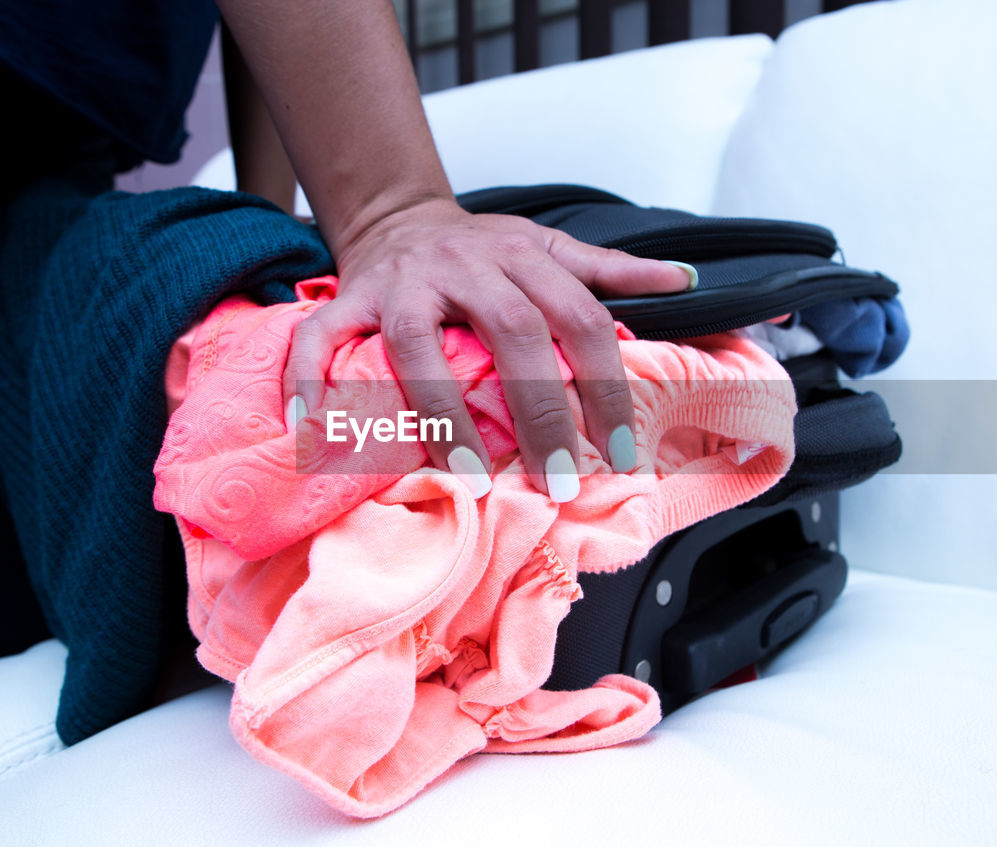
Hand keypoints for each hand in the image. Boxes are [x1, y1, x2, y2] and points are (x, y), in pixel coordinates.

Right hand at [282, 198, 695, 501]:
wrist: (399, 215)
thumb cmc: (480, 248)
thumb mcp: (550, 247)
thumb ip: (611, 269)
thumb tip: (685, 283)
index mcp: (522, 255)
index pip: (578, 320)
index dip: (603, 385)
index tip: (616, 451)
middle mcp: (463, 265)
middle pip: (511, 334)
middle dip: (541, 412)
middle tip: (558, 479)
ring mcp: (400, 283)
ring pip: (419, 346)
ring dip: (446, 417)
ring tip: (475, 480)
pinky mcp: (347, 300)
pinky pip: (318, 341)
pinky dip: (311, 384)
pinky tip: (316, 435)